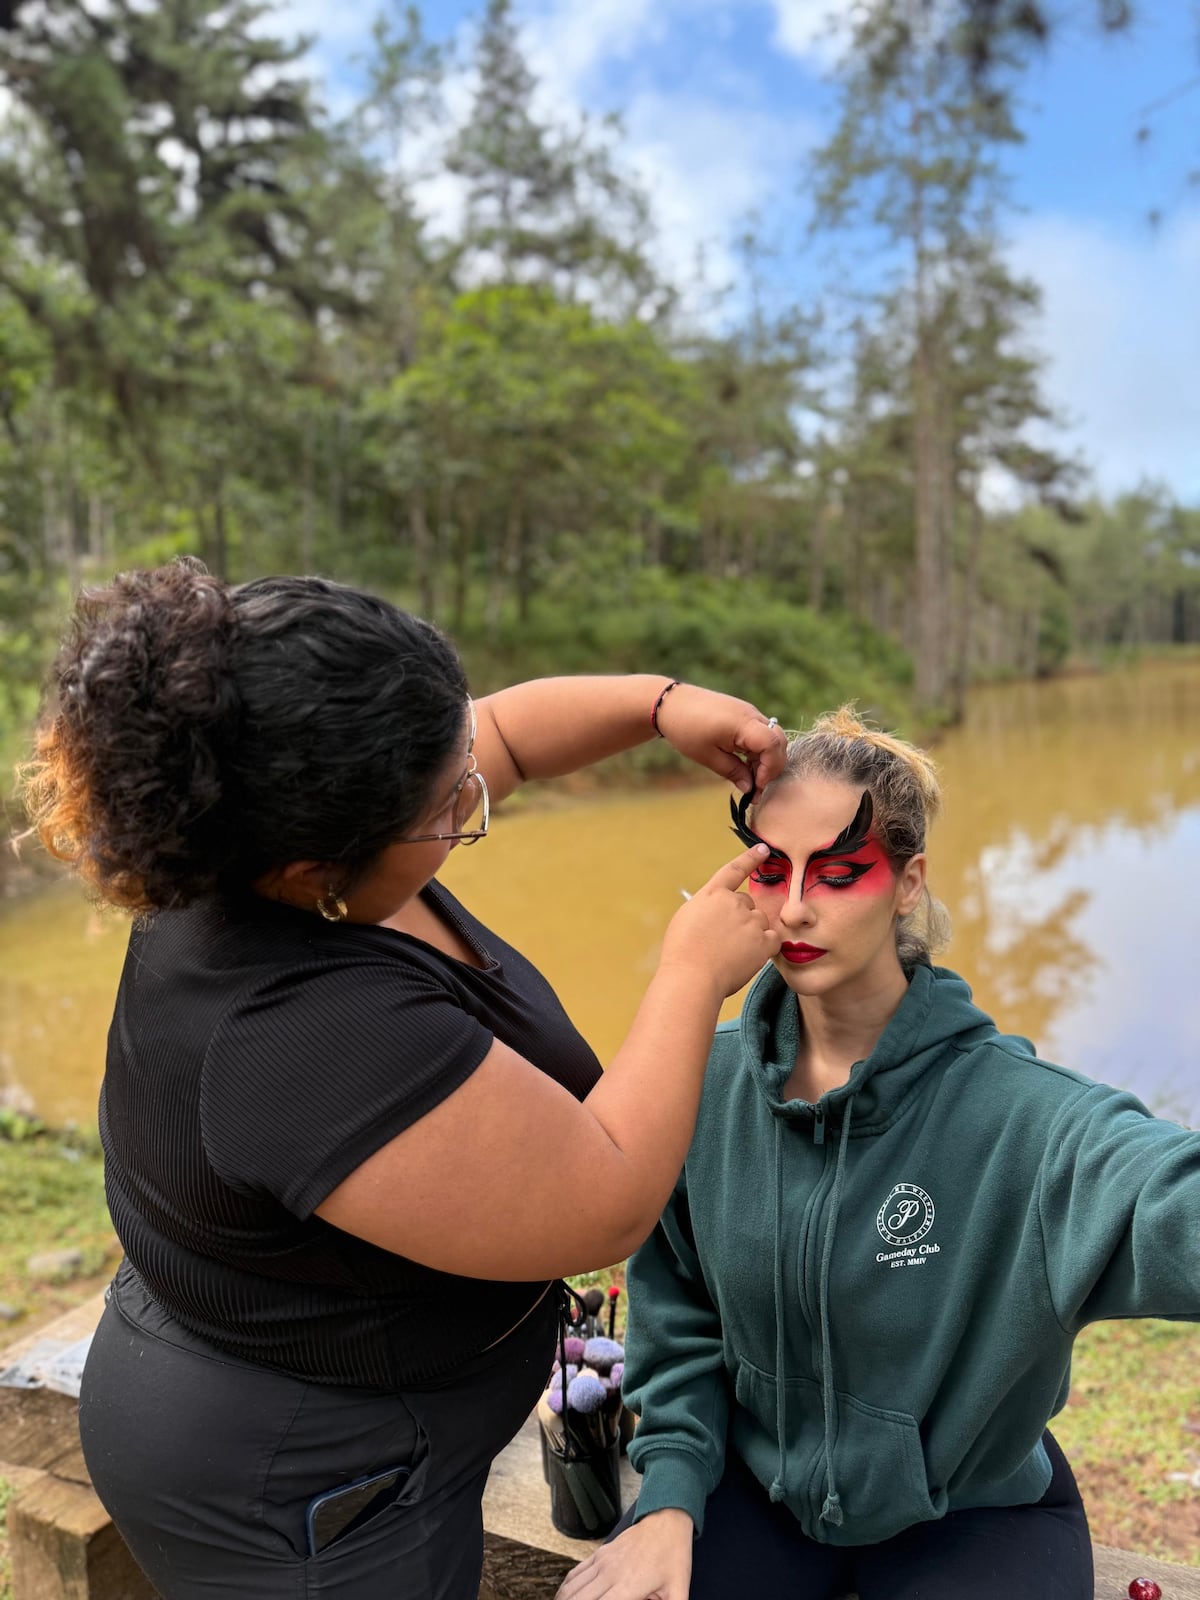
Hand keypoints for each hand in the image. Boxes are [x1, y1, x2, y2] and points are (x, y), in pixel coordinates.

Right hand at [554, 1508, 693, 1599]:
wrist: (666, 1520)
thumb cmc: (673, 1555)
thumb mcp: (679, 1590)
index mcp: (629, 1587)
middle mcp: (611, 1575)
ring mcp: (603, 1562)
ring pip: (573, 1588)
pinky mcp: (600, 1554)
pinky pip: (575, 1573)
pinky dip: (566, 1588)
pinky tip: (563, 1597)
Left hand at [654, 685, 785, 796]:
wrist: (671, 703)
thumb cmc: (686, 729)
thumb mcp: (707, 756)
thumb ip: (732, 772)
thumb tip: (750, 788)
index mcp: (743, 724)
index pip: (773, 745)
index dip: (770, 768)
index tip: (757, 785)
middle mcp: (751, 715)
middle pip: (778, 741)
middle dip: (772, 766)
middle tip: (756, 786)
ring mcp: (749, 712)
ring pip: (771, 738)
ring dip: (766, 759)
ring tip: (748, 778)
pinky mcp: (744, 714)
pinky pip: (761, 733)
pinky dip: (758, 750)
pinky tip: (744, 763)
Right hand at [661, 842, 780, 997]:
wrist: (692, 977)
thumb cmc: (682, 953)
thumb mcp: (685, 919)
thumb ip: (705, 908)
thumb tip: (717, 910)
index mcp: (712, 895)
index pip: (734, 870)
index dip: (750, 858)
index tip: (763, 849)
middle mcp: (733, 902)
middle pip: (748, 904)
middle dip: (741, 918)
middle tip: (725, 941)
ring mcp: (750, 921)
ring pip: (760, 922)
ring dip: (752, 933)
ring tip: (732, 953)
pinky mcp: (763, 941)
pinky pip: (772, 939)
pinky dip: (764, 948)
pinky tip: (748, 958)